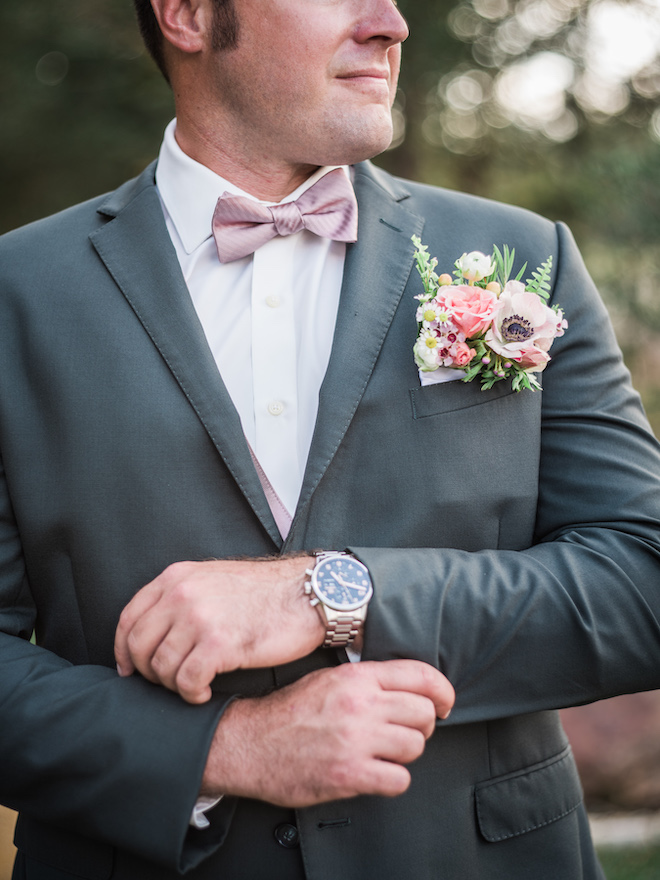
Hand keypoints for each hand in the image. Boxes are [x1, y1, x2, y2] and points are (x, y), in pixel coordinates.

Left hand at [114, 556, 322, 703]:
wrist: (309, 593)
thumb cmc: (266, 592)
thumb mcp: (214, 580)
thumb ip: (182, 597)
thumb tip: (154, 632)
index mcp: (177, 577)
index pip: (129, 617)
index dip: (123, 650)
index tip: (129, 669)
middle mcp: (182, 594)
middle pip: (139, 646)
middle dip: (148, 673)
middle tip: (168, 683)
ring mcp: (199, 618)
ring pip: (161, 668)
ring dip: (175, 686)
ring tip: (195, 686)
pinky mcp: (219, 644)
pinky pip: (186, 682)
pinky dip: (192, 695)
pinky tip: (205, 693)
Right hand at [202, 659, 454, 805]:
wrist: (249, 743)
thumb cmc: (288, 712)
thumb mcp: (328, 678)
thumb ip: (367, 680)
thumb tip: (407, 686)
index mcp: (356, 677)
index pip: (421, 676)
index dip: (443, 691)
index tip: (446, 703)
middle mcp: (360, 705)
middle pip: (424, 714)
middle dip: (422, 725)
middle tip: (406, 731)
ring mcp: (356, 740)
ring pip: (415, 746)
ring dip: (405, 753)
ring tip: (385, 752)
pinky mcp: (349, 774)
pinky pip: (399, 779)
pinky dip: (393, 780)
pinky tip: (376, 773)